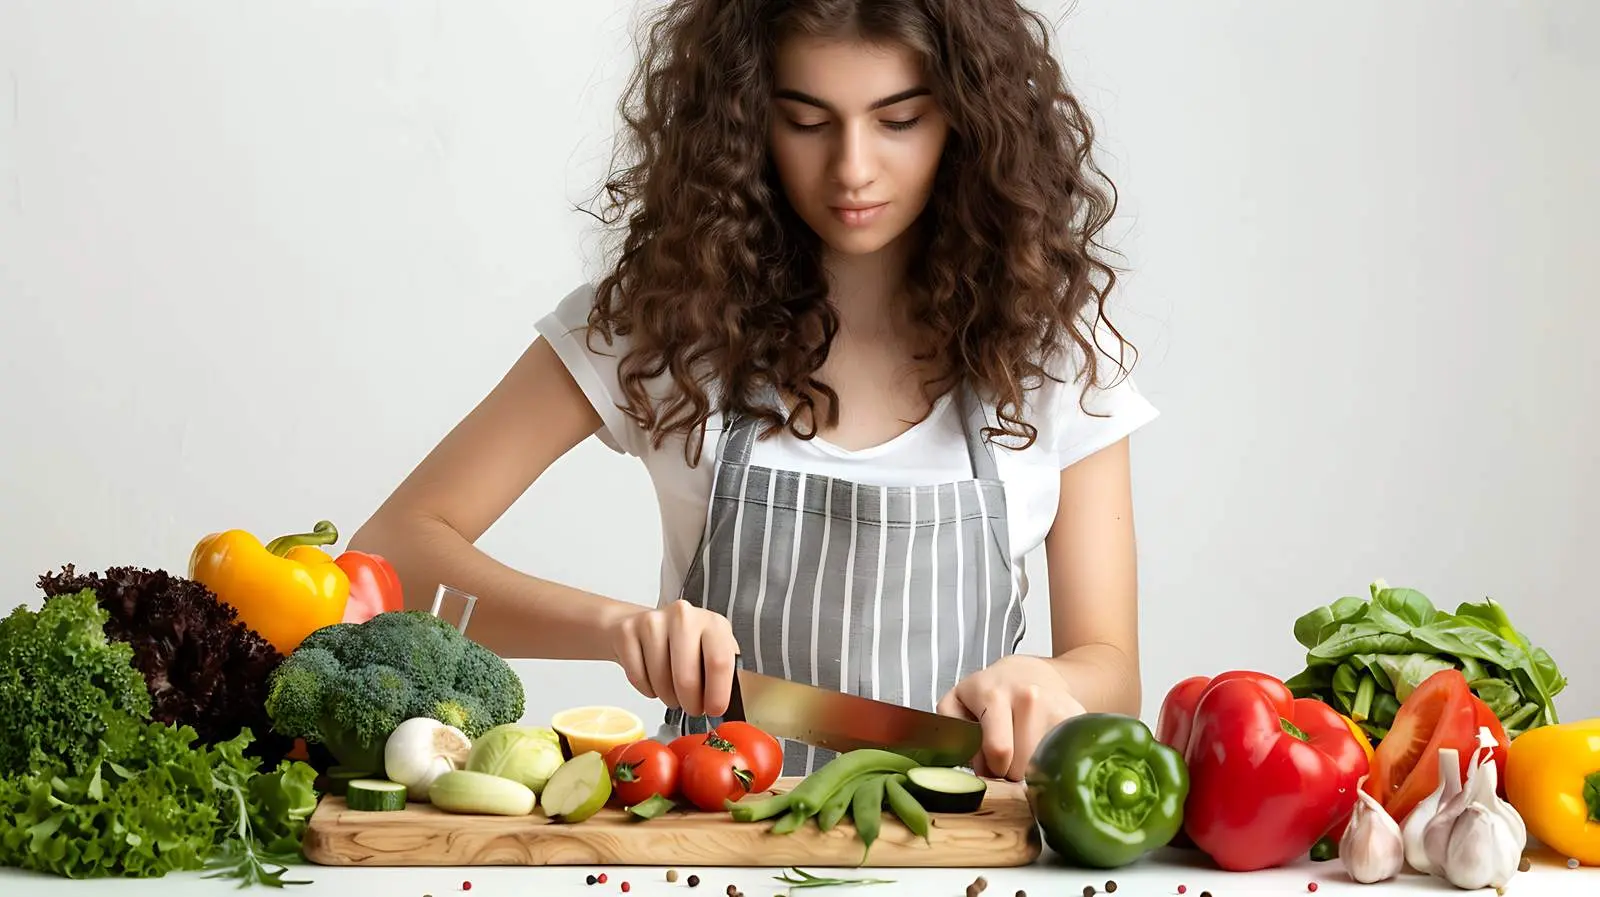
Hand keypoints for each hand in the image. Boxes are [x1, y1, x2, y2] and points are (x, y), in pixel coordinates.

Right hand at [607, 599, 738, 717]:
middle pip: (687, 677)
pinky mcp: (627, 632)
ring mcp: (653, 622)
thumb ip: (726, 673)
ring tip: (673, 692)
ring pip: (661, 681)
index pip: (719, 662)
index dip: (717, 694)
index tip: (714, 710)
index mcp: (713, 623)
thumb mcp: (712, 652)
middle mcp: (684, 616)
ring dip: (668, 698)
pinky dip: (647, 689)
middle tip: (692, 708)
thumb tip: (736, 706)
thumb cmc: (684, 645)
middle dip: (690, 703)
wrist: (642, 625)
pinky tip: (653, 679)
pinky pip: (638, 677)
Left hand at [937, 655, 1086, 780]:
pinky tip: (1045, 748)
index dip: (992, 768)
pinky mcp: (1076, 715)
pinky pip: (1067, 755)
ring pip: (1045, 765)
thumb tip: (968, 760)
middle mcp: (1028, 697)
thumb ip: (951, 730)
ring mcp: (1055, 705)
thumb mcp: (958, 701)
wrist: (1031, 673)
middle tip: (1008, 757)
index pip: (998, 751)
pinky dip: (1055, 761)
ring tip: (1025, 750)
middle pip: (1022, 764)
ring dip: (1034, 768)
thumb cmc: (990, 692)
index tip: (992, 764)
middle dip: (1012, 771)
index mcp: (993, 694)